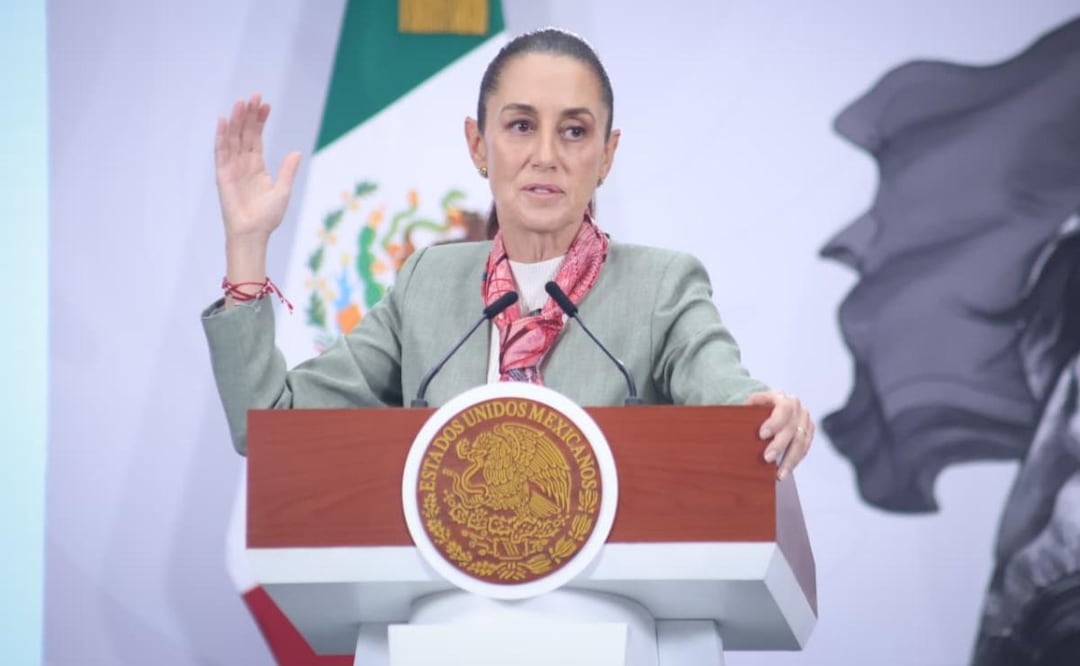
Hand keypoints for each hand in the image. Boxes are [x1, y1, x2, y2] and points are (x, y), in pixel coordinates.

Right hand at [214, 93, 301, 241]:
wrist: (253, 233)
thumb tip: (296, 152)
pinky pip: (221, 152)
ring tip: (241, 102)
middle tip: (255, 95)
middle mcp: (243, 163)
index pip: (258, 137)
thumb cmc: (267, 217)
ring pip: (233, 138)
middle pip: (245, 133)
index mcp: (257, 166)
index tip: (266, 104)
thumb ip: (287, 171)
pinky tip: (224, 121)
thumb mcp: (282, 191)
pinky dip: (221, 136)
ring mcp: (232, 168)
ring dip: (236, 120)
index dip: (261, 121)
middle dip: (249, 115)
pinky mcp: (222, 175)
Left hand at [745, 390, 813, 479]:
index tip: (762, 435)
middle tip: (767, 458)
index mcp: (781, 397)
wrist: (768, 408)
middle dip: (779, 445)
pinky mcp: (808, 432)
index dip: (774, 422)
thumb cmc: (756, 409)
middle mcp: (796, 407)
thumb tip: (736, 420)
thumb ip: (745, 410)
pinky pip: (804, 448)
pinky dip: (795, 461)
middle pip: (792, 427)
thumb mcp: (749, 405)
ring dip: (790, 459)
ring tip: (779, 473)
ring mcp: (804, 419)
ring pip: (801, 441)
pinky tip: (785, 471)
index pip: (783, 408)